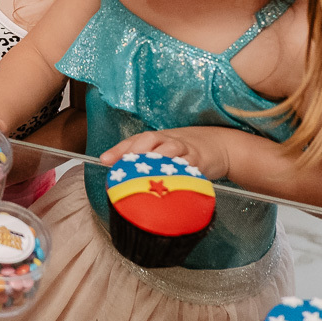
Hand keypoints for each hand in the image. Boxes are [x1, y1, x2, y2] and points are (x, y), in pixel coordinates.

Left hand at [99, 128, 231, 179]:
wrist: (217, 145)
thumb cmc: (181, 151)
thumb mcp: (161, 150)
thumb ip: (138, 158)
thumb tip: (110, 167)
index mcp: (156, 138)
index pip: (134, 139)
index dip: (119, 149)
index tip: (104, 160)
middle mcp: (168, 140)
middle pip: (150, 139)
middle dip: (136, 150)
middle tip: (126, 165)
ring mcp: (185, 150)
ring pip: (170, 150)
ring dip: (157, 160)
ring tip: (146, 173)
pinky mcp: (200, 162)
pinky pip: (190, 166)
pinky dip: (181, 173)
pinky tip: (172, 182)